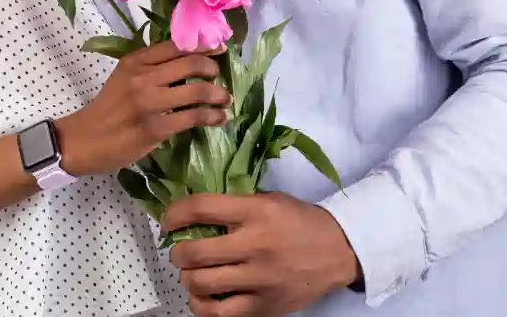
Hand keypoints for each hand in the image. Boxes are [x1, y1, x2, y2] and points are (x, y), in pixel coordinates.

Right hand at [56, 40, 229, 176]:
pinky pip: (194, 117)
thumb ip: (151, 68)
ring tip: (225, 100)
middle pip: (192, 64)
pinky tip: (219, 118)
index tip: (220, 49)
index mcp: (136, 60)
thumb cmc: (108, 109)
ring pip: (198, 90)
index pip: (177, 45)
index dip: (204, 46)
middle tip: (219, 77)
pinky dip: (212, 116)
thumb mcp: (124, 77)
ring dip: (218, 94)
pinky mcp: (156, 127)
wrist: (84, 140)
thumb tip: (190, 64)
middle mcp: (144, 76)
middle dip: (213, 69)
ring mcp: (150, 101)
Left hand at [164, 193, 359, 316]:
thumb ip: (237, 205)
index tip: (168, 221)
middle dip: (177, 253)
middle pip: (194, 252)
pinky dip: (202, 306)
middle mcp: (255, 244)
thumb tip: (196, 212)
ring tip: (193, 273)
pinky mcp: (264, 306)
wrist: (338, 251)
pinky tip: (204, 297)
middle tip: (180, 252)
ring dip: (187, 279)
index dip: (175, 214)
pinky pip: (219, 314)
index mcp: (256, 212)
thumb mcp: (270, 200)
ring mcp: (259, 279)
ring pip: (201, 285)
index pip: (202, 208)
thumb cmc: (301, 221)